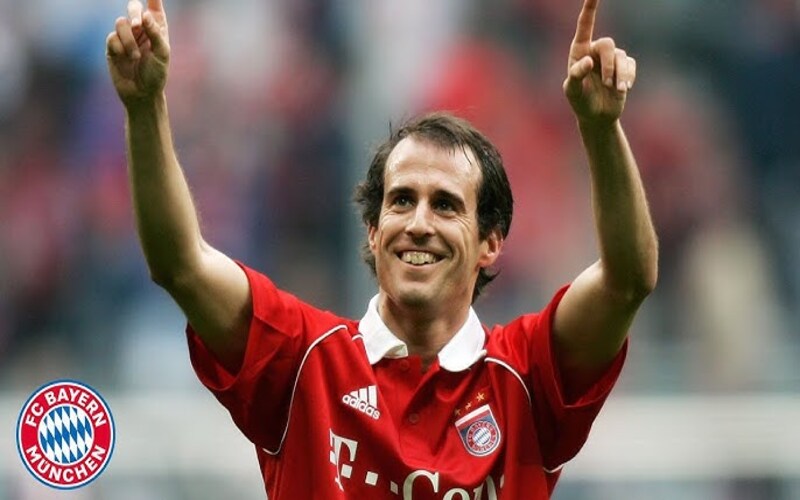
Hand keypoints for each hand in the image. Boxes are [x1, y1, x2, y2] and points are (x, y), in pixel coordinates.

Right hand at [106, 0, 169, 105]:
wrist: (142, 93)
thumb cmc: (156, 74)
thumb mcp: (162, 54)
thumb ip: (155, 33)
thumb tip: (145, 14)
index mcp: (157, 29)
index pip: (154, 8)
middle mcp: (141, 30)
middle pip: (133, 7)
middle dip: (133, 12)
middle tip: (137, 24)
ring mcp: (126, 37)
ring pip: (120, 23)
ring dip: (128, 39)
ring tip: (135, 56)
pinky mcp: (113, 46)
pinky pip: (112, 38)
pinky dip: (120, 48)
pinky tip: (125, 59)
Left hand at [563, 0, 635, 124]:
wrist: (596, 117)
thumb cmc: (580, 102)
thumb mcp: (572, 92)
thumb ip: (575, 76)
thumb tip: (587, 61)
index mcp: (579, 51)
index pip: (585, 25)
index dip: (590, 7)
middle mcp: (595, 51)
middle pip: (607, 44)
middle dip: (609, 65)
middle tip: (607, 84)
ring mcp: (611, 58)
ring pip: (621, 56)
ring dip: (619, 74)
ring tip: (615, 89)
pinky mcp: (624, 67)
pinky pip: (631, 65)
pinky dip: (628, 77)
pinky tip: (623, 89)